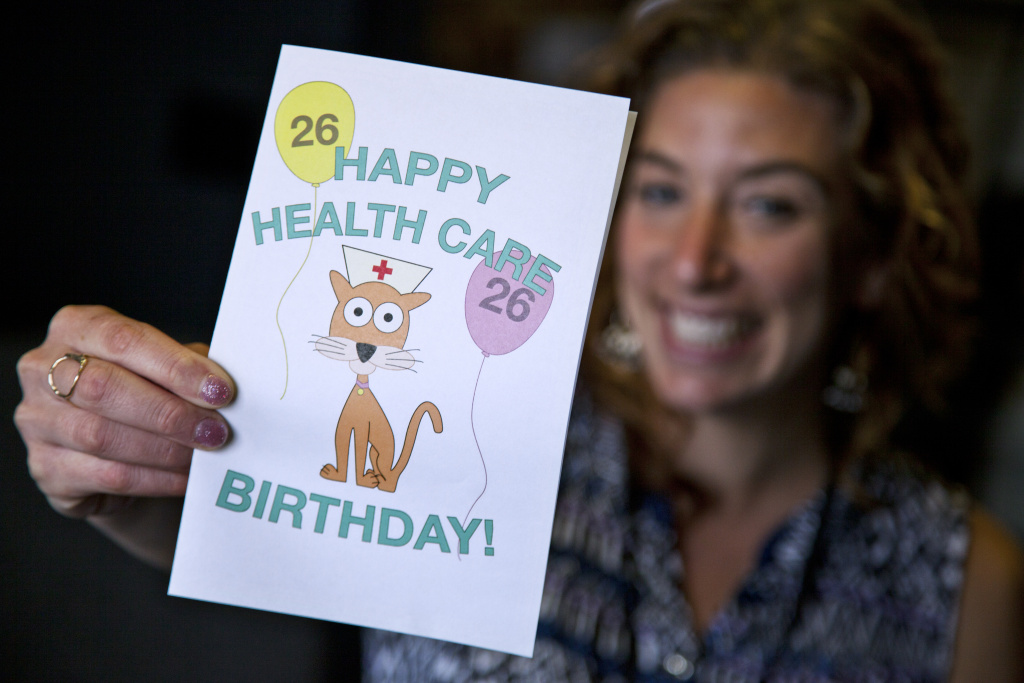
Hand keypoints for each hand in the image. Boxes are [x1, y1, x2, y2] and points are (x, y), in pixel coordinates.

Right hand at [15, 306, 235, 566]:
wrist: (120, 448)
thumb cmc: (148, 392)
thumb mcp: (167, 367)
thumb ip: (189, 367)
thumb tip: (225, 382)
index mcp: (77, 327)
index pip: (123, 340)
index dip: (175, 367)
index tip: (220, 391)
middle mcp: (43, 368)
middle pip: (104, 388)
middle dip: (169, 413)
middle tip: (216, 431)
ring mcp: (37, 420)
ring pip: (101, 436)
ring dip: (164, 450)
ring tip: (205, 456)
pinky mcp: (46, 468)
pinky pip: (104, 476)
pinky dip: (154, 479)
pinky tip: (184, 478)